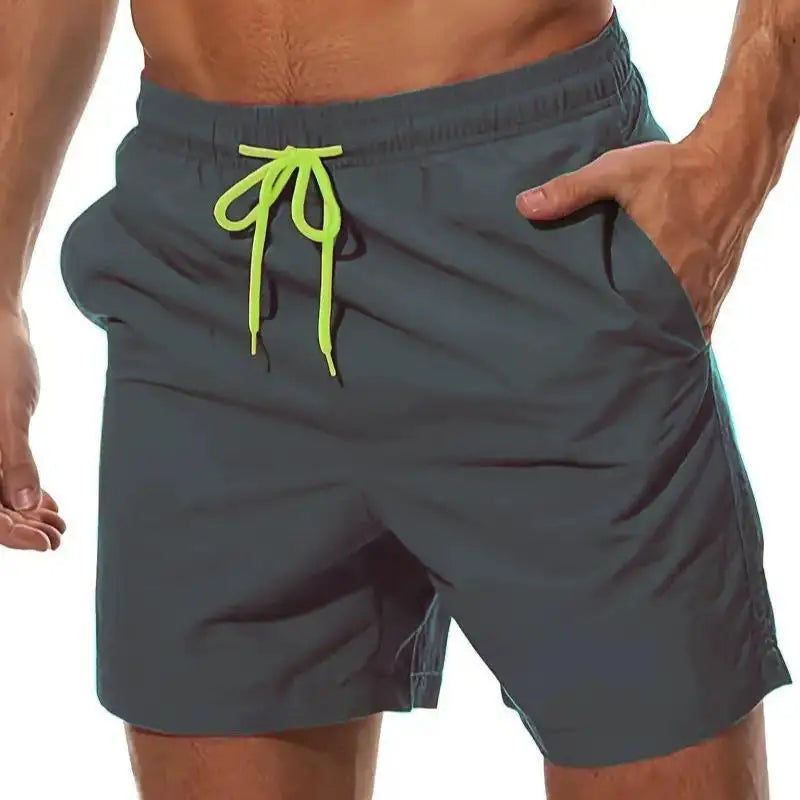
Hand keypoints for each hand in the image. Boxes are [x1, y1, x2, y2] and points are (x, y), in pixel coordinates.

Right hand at [0, 308, 65, 550]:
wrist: (0, 324)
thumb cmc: (1, 359)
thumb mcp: (10, 410)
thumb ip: (15, 458)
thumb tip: (25, 504)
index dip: (10, 533)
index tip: (44, 544)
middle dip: (21, 528)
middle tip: (58, 538)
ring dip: (26, 514)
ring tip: (59, 526)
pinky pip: (4, 475)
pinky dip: (26, 492)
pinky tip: (50, 505)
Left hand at [515, 132, 757, 340]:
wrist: (735, 159)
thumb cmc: (676, 168)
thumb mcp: (618, 172)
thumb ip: (571, 190)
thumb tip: (525, 206)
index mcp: (662, 265)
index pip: (635, 318)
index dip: (616, 334)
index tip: (594, 344)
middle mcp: (688, 285)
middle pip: (656, 329)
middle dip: (634, 340)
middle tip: (606, 350)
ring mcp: (709, 288)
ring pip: (680, 329)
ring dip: (658, 335)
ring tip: (631, 348)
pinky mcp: (720, 284)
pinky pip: (701, 319)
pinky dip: (682, 327)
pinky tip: (663, 334)